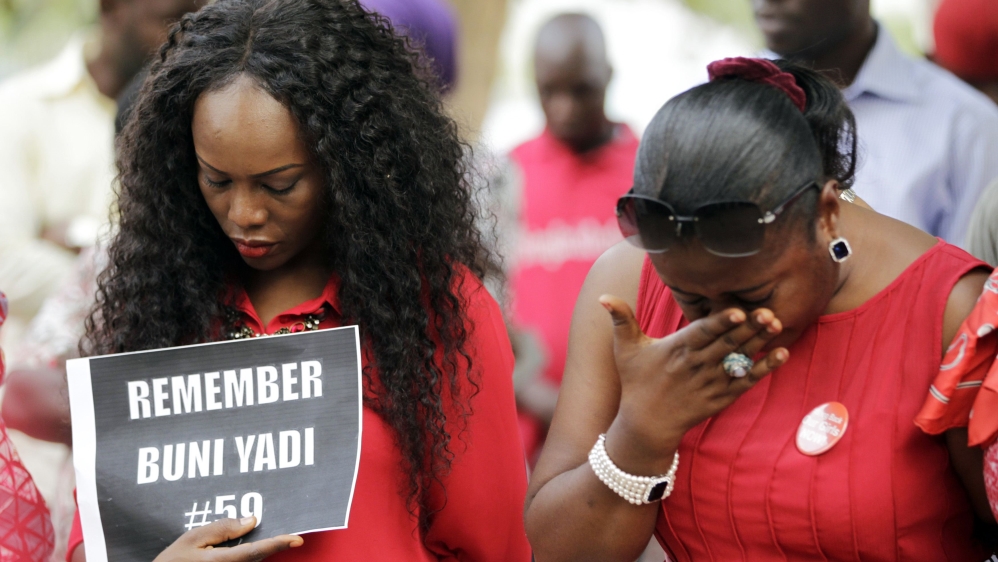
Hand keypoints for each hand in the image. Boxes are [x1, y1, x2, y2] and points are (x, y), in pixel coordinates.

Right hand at [153, 517, 302, 561]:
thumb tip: (251, 520)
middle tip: (281, 532)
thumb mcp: (191, 539)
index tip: (297, 539)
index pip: (256, 551)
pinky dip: (248, 555)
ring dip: (256, 550)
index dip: (278, 544)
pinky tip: (236, 546)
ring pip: (251, 561)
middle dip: (269, 543)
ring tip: (254, 538)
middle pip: (257, 556)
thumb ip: (221, 529)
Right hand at [600, 295, 788, 469]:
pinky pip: (746, 382)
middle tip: (770, 312)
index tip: (738, 311)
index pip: (702, 332)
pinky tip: (782, 355)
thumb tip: (602, 296)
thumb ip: (621, 318)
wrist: (646, 424)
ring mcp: (711, 383)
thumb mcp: (626, 349)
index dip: (720, 322)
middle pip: (727, 343)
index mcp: (677, 349)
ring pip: (739, 359)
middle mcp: (696, 365)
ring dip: (760, 343)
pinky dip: (764, 369)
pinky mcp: (722, 398)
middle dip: (749, 328)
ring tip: (779, 326)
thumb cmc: (636, 381)